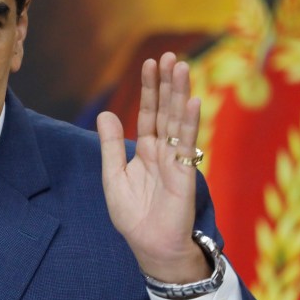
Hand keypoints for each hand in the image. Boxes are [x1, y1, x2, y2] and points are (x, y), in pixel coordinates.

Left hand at [97, 52, 209, 282]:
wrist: (149, 245)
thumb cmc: (132, 215)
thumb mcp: (113, 176)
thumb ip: (111, 145)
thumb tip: (105, 114)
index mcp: (146, 150)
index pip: (149, 112)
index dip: (149, 89)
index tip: (149, 63)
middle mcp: (164, 150)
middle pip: (166, 109)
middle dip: (167, 83)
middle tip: (169, 55)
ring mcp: (176, 159)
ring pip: (178, 120)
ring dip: (180, 93)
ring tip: (181, 67)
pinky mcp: (184, 172)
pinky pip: (188, 143)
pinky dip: (191, 122)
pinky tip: (193, 101)